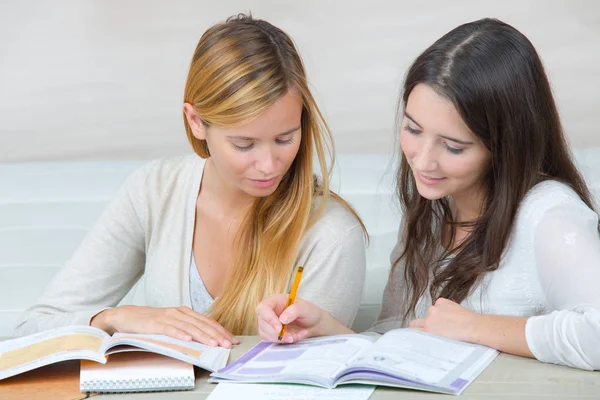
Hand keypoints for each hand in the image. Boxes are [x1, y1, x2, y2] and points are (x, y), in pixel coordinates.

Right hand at [90, 305, 238, 347]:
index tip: (232, 339)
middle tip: (228, 344)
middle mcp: (179, 312)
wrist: (128, 316)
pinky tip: (188, 339)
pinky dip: (180, 334)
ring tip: (214, 344)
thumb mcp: (173, 323)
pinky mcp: (156, 324)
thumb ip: (188, 328)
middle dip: (217, 335)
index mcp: (185, 312)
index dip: (220, 330)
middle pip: (202, 324)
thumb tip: (205, 339)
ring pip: (189, 327)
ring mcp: (168, 317)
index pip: (207, 321)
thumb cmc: (152, 322)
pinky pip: (170, 329)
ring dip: (203, 336)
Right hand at [256, 294, 349, 342]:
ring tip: (297, 335)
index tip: (279, 328)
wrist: (314, 324)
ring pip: (266, 334)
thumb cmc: (309, 312)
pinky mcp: (271, 333)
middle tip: (292, 336)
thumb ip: (294, 310)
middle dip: (276, 333)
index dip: (268, 318)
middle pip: (262, 323)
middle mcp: (269, 311)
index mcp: (275, 301)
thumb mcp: (305, 308)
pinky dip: (285, 341)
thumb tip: (282, 319)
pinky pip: (273, 340)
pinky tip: (295, 337)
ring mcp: (269, 323)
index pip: (263, 307)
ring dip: (282, 338)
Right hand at [409, 298, 481, 342]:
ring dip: (435, 316)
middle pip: (416, 321)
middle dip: (421, 324)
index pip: (413, 329)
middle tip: (431, 328)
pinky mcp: (441, 301)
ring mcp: (435, 308)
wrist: (475, 327)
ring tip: (447, 321)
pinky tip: (451, 314)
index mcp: (428, 330)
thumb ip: (430, 336)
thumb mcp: (442, 342)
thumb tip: (424, 334)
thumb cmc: (462, 337)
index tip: (416, 332)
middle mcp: (429, 318)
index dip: (414, 331)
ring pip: (430, 313)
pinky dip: (442, 308)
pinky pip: (438, 304)